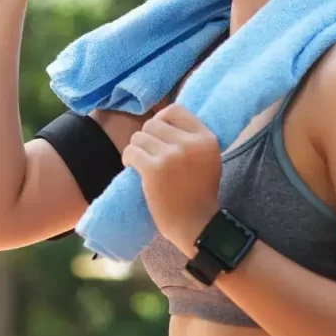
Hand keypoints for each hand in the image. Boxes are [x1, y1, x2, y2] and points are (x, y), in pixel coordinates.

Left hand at [123, 104, 221, 256]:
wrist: (197, 226)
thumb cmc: (199, 193)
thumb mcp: (208, 158)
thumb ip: (192, 138)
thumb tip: (163, 118)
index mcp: (206, 138)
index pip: (175, 109)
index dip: (161, 119)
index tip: (158, 135)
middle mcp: (190, 143)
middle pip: (153, 123)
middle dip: (146, 138)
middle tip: (148, 154)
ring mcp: (172, 156)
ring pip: (139, 136)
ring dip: (136, 149)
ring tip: (141, 162)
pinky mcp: (154, 170)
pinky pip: (131, 151)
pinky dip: (128, 159)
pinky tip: (132, 167)